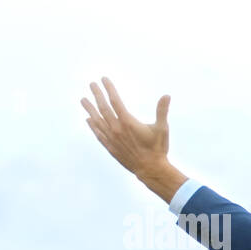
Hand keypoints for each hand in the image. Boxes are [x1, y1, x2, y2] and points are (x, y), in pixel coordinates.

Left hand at [81, 77, 185, 201]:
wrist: (150, 169)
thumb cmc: (158, 148)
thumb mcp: (162, 128)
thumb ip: (162, 111)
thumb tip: (167, 95)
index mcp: (128, 122)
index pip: (115, 101)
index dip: (109, 89)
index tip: (104, 79)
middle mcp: (116, 128)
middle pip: (103, 108)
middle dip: (97, 95)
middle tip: (91, 84)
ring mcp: (111, 138)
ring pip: (97, 120)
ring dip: (90, 109)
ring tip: (83, 100)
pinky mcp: (110, 147)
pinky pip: (98, 133)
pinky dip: (92, 125)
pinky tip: (88, 119)